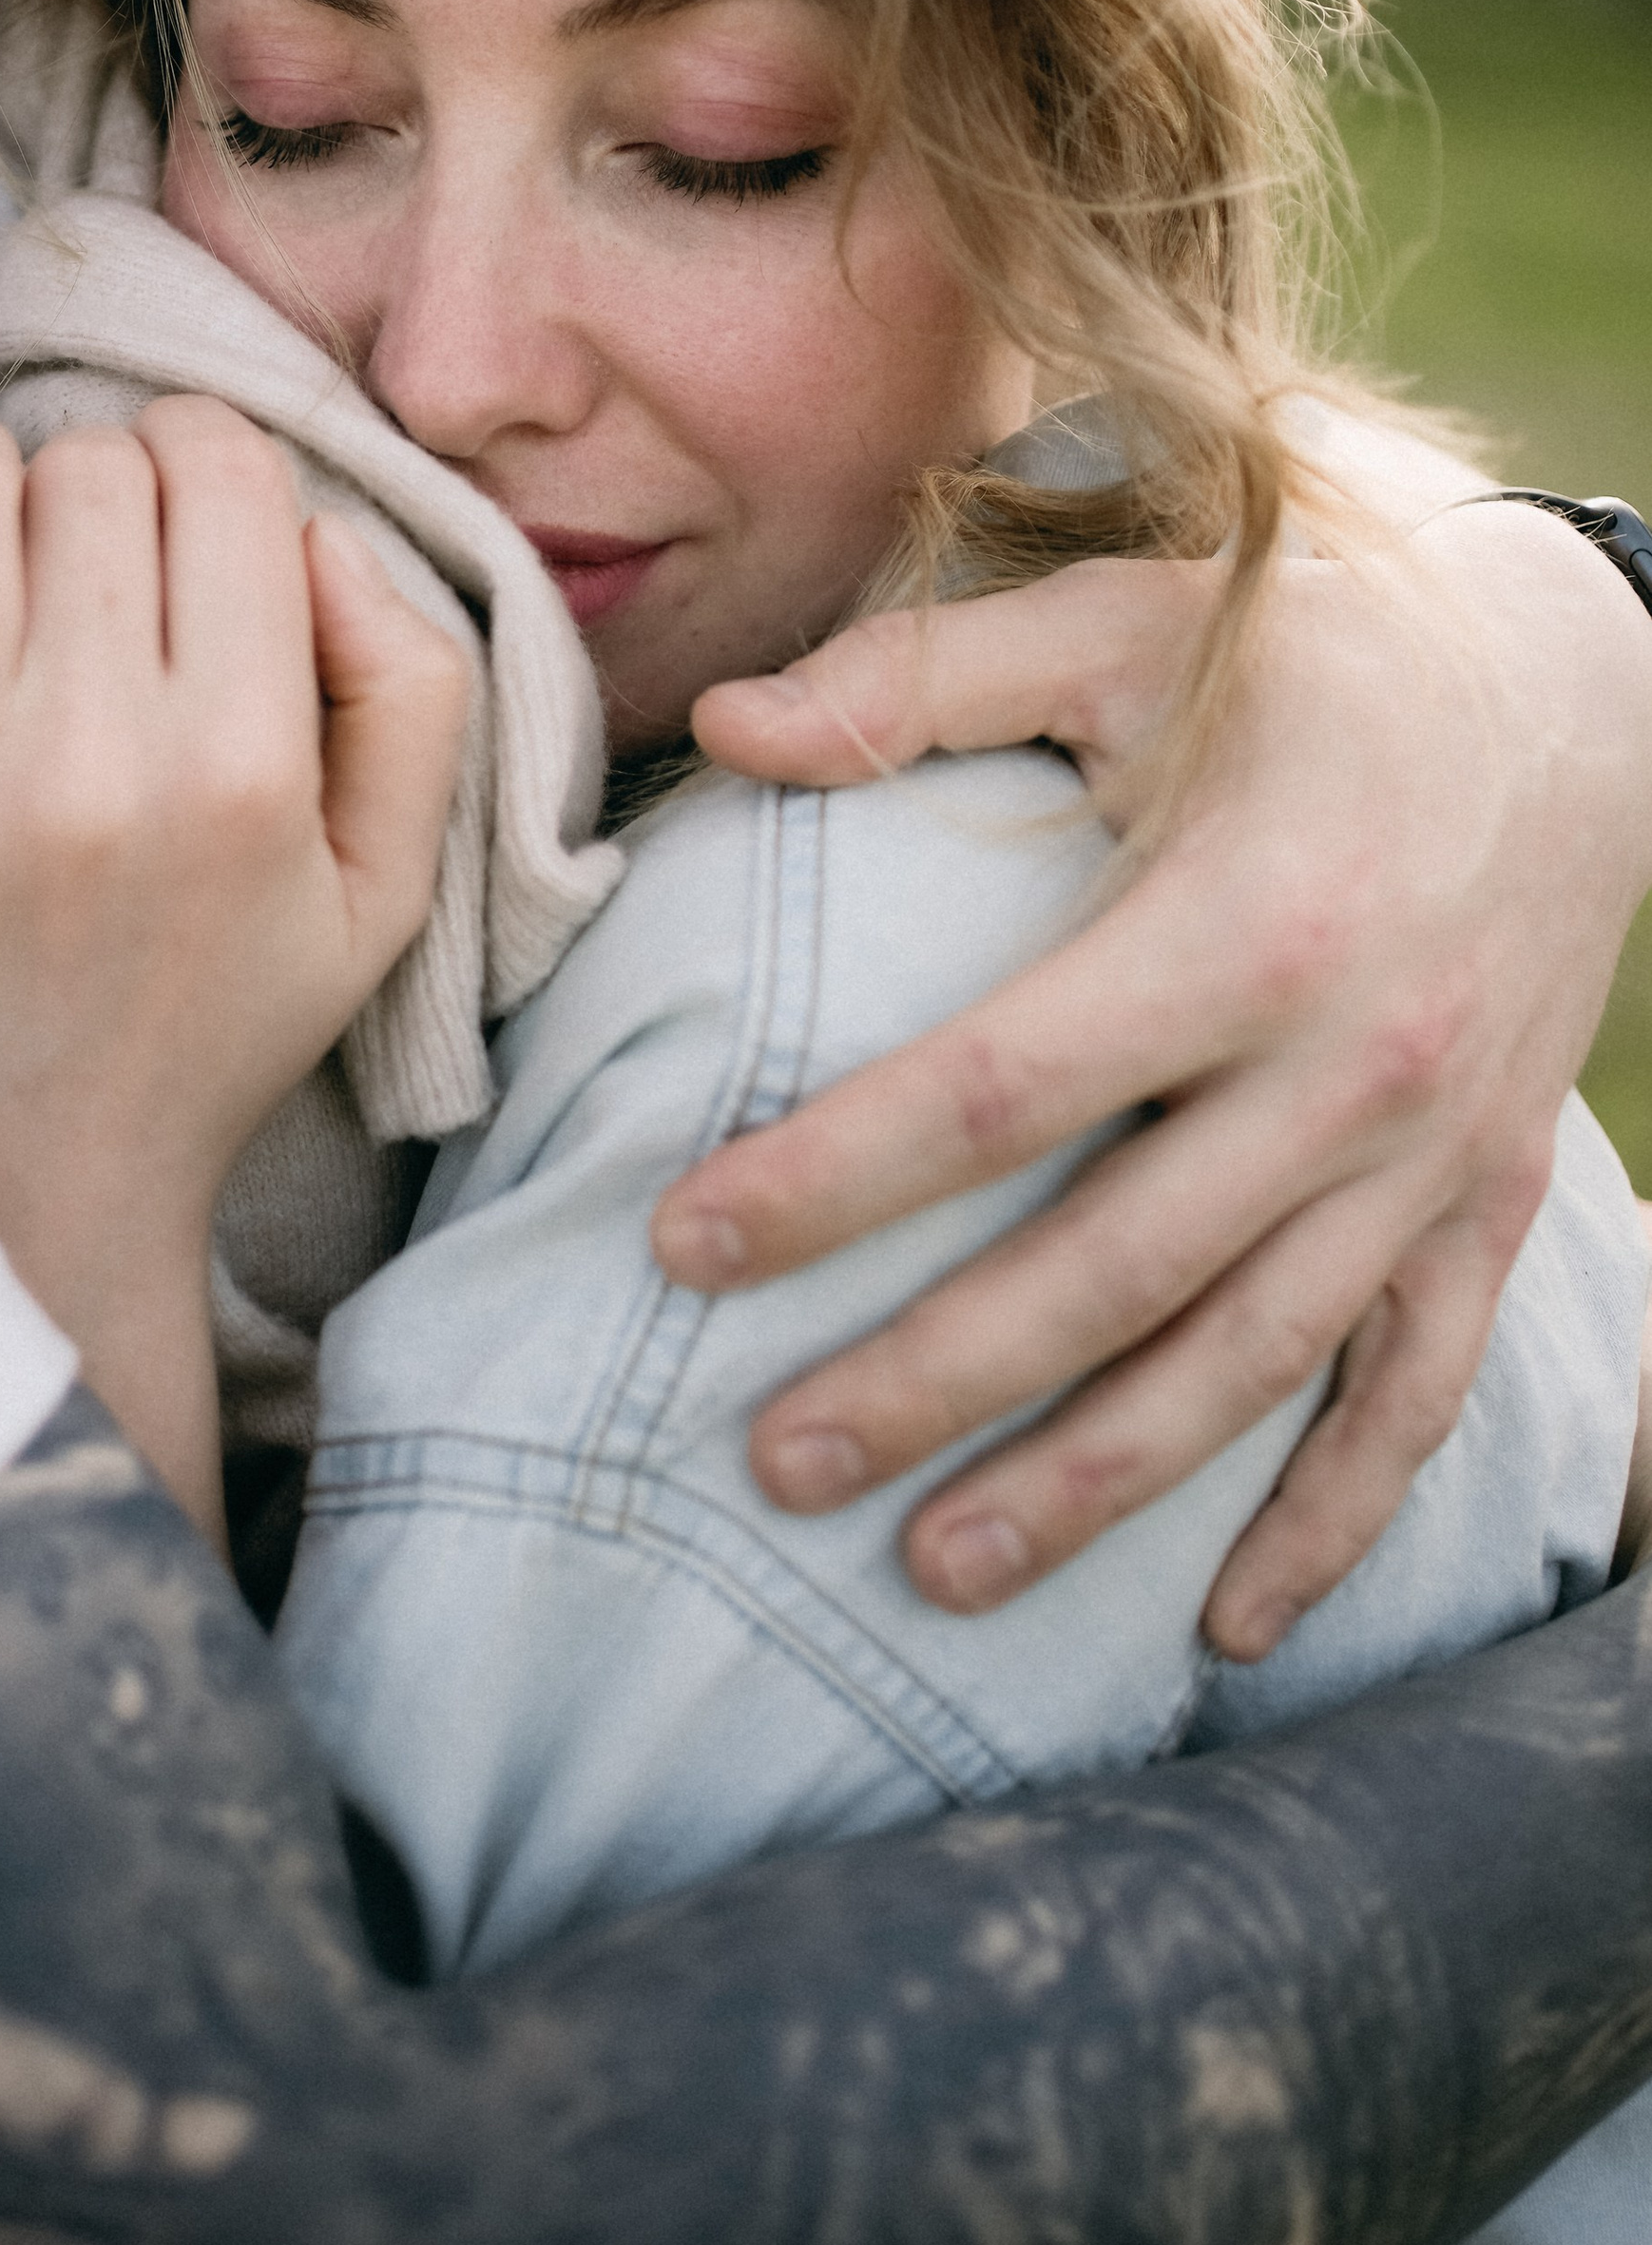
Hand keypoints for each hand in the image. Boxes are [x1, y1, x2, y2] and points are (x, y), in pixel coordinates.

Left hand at [0, 403, 467, 1534]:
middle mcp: (94, 768)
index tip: (174, 517)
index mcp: (249, 775)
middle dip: (87, 481)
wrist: (13, 1210)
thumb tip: (318, 527)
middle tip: (70, 561)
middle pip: (85, 468)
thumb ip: (413, 689)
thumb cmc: (197, 1027)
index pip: (222, 473)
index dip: (201, 462)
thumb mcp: (381, 894)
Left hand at [658, 498, 1651, 1659]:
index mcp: (1246, 925)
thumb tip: (722, 725)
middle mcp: (1350, 1070)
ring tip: (934, 1569)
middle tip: (773, 1463)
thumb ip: (924, 681)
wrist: (1583, 682)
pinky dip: (1331, 1520)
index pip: (999, 1090)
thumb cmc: (1321, 645)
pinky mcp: (1487, 1201)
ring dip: (1093, 1484)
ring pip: (1248, 1366)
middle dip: (932, 1380)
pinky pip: (1415, 1392)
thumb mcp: (1129, 620)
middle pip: (1110, 1269)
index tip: (683, 1241)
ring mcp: (1431, 1157)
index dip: (836, 1178)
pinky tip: (1224, 1624)